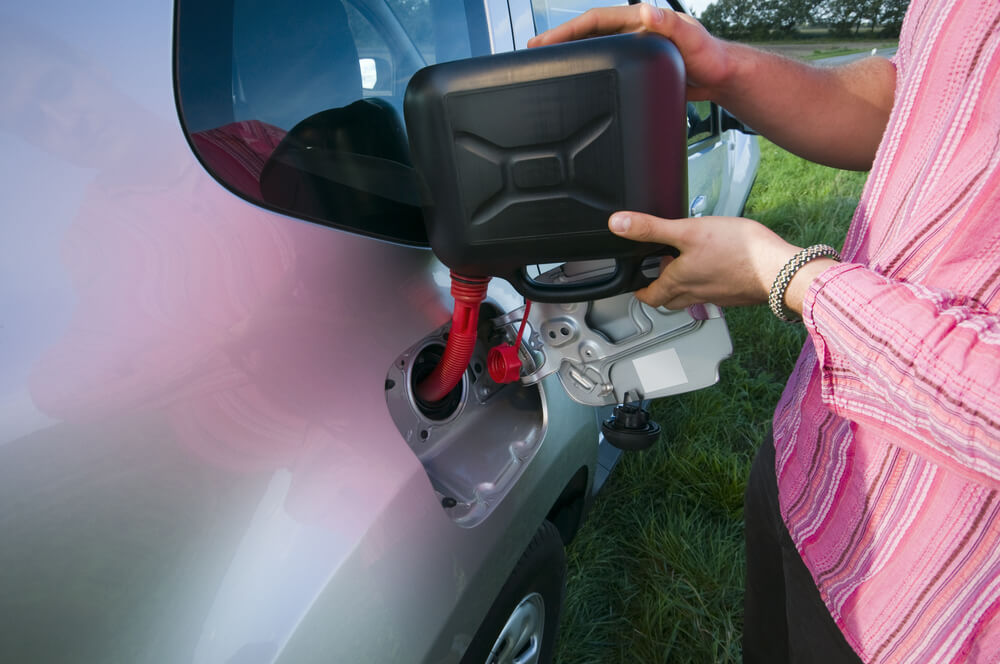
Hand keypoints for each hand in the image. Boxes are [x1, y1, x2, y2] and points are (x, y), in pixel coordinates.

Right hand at [527, 3, 732, 100]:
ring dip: (569, 55)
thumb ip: (669, 24)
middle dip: (558, 42)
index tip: (544, 42)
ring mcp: (634, 48)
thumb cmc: (710, 56)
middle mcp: (634, 31)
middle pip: (587, 34)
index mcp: (640, 21)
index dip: (566, 31)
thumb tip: (645, 12)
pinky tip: (576, 79)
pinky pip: (606, 63)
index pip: (594, 21)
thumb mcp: (690, 37)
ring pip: (593, 48)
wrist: (722, 75)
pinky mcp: (638, 65)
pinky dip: (587, 68)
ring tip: (546, 66)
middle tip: (532, 53)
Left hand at [609, 212, 804, 309]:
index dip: (641, 292)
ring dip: (685, 287)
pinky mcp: (737, 293)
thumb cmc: (738, 251)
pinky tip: (717, 268)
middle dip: (661, 290)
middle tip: (660, 275)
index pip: (652, 296)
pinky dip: (709, 284)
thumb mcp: (688, 230)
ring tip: (687, 268)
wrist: (780, 269)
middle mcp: (696, 293)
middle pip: (671, 300)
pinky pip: (716, 293)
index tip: (637, 288)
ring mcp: (718, 296)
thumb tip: (618, 224)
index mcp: (679, 282)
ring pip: (693, 297)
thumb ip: (652, 229)